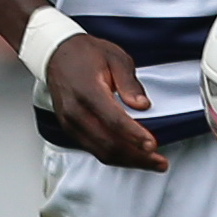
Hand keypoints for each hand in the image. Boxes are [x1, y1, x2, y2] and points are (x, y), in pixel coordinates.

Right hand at [44, 34, 168, 171]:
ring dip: (128, 161)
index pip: (113, 121)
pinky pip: (93, 149)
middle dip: (136, 157)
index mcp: (88, 91)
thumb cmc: (86, 54)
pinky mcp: (70, 129)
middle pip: (107, 144)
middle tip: (160, 161)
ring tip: (151, 162)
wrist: (56, 54)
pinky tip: (131, 156)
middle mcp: (76, 112)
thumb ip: (130, 83)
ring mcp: (70, 123)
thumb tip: (142, 105)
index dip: (134, 136)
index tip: (153, 144)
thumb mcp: (115, 57)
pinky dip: (115, 156)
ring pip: (100, 152)